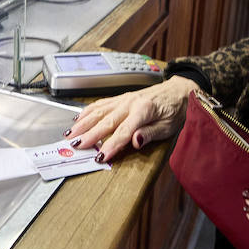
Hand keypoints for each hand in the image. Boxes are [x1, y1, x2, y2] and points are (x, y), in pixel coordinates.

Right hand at [64, 75, 199, 162]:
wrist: (178, 91)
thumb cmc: (174, 111)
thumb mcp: (169, 127)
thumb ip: (150, 134)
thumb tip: (135, 141)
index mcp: (144, 111)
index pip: (124, 131)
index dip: (111, 145)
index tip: (100, 156)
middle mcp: (130, 103)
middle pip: (106, 121)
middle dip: (89, 134)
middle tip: (76, 146)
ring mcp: (123, 99)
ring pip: (99, 111)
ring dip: (83, 123)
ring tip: (70, 133)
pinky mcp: (120, 98)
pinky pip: (101, 104)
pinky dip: (88, 111)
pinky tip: (78, 118)